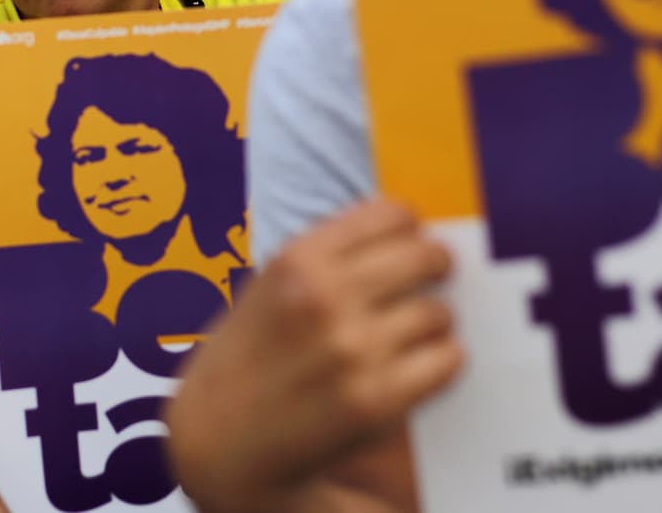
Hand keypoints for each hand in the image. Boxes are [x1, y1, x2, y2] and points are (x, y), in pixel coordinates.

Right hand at [167, 200, 462, 511]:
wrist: (215, 445)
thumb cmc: (244, 364)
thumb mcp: (268, 289)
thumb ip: (327, 263)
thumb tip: (409, 242)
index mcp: (297, 260)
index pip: (393, 215)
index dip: (410, 231)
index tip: (411, 244)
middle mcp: (325, 296)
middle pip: (426, 256)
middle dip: (436, 270)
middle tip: (435, 283)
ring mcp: (351, 348)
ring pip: (439, 313)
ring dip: (434, 326)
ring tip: (414, 339)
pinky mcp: (374, 400)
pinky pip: (446, 361)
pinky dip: (441, 365)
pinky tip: (418, 372)